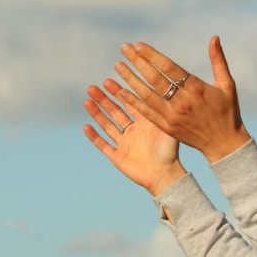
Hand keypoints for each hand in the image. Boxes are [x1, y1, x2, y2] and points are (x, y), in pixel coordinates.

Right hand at [83, 81, 186, 196]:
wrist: (166, 176)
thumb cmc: (170, 152)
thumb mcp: (166, 127)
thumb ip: (160, 110)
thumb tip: (159, 89)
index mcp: (143, 123)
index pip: (128, 103)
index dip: (117, 92)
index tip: (108, 80)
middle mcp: (132, 131)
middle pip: (114, 111)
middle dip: (103, 99)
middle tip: (92, 88)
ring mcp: (124, 144)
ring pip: (106, 125)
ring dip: (96, 113)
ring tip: (87, 101)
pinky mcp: (118, 157)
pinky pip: (103, 145)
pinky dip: (94, 136)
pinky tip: (86, 126)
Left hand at [114, 36, 251, 162]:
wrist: (225, 145)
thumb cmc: (227, 111)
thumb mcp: (227, 85)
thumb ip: (218, 60)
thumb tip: (214, 37)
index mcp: (196, 89)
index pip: (168, 67)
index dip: (151, 55)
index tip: (138, 45)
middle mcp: (182, 102)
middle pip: (154, 78)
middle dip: (137, 61)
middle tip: (124, 48)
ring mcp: (172, 116)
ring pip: (146, 94)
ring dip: (130, 79)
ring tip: (118, 65)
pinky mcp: (166, 127)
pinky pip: (145, 112)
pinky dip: (133, 101)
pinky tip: (121, 91)